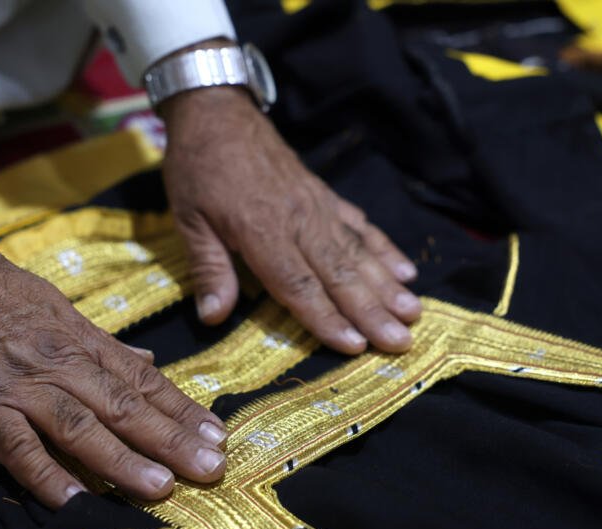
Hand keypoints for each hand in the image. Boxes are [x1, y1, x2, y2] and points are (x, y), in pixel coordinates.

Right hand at [0, 221, 227, 507]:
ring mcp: (20, 384)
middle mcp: (60, 362)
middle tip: (212, 467)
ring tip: (162, 487)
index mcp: (81, 339)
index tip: (219, 436)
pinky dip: (44, 472)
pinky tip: (73, 500)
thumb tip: (145, 358)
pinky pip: (15, 444)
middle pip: (124, 404)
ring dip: (122, 458)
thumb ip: (101, 341)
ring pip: (79, 425)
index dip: (183, 410)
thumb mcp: (57, 305)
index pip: (143, 379)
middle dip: (172, 438)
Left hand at [160, 86, 420, 353]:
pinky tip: (405, 271)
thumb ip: (207, 268)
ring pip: (357, 251)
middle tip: (401, 342)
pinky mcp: (325, 195)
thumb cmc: (198, 167)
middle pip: (340, 273)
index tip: (355, 346)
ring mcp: (317, 206)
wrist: (218, 110)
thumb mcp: (188, 218)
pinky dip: (384, 249)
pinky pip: (360, 226)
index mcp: (261, 230)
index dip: (327, 318)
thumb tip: (212, 318)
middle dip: (372, 312)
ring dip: (386, 285)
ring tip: (413, 312)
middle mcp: (298, 220)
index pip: (298, 284)